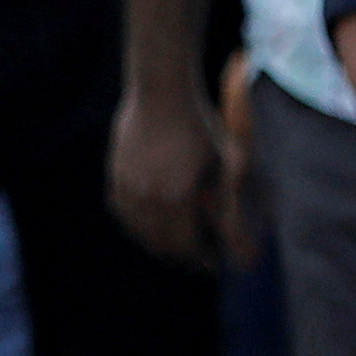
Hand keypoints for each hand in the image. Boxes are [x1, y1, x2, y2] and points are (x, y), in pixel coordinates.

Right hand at [108, 80, 238, 269]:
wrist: (162, 92)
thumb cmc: (202, 125)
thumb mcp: (225, 164)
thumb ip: (229, 206)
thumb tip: (239, 243)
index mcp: (178, 198)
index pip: (186, 245)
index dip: (201, 258)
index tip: (213, 263)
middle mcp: (148, 198)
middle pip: (161, 244)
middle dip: (180, 255)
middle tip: (197, 258)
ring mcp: (128, 188)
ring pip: (138, 232)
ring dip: (157, 242)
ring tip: (175, 243)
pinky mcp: (115, 176)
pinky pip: (123, 213)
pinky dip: (137, 224)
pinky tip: (150, 222)